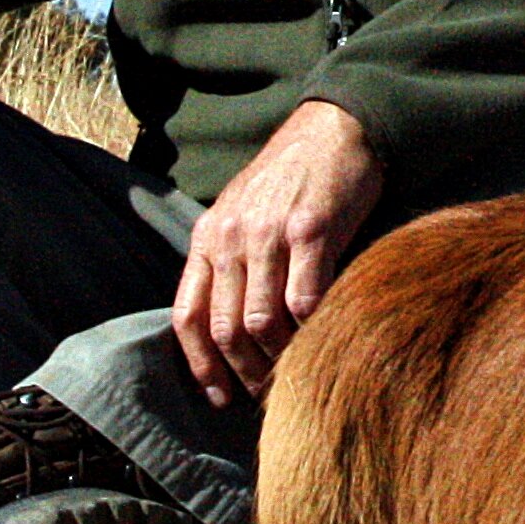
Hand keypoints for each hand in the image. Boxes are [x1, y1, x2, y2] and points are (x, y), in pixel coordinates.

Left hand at [173, 98, 383, 407]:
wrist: (336, 127)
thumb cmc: (294, 176)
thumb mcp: (245, 213)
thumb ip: (232, 262)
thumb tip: (233, 330)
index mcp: (209, 235)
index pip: (188, 315)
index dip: (199, 365)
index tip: (218, 396)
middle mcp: (231, 236)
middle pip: (225, 328)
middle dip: (243, 372)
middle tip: (266, 393)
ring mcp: (269, 233)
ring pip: (261, 322)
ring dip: (279, 358)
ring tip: (296, 373)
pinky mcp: (311, 230)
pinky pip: (304, 301)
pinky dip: (311, 330)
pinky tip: (322, 339)